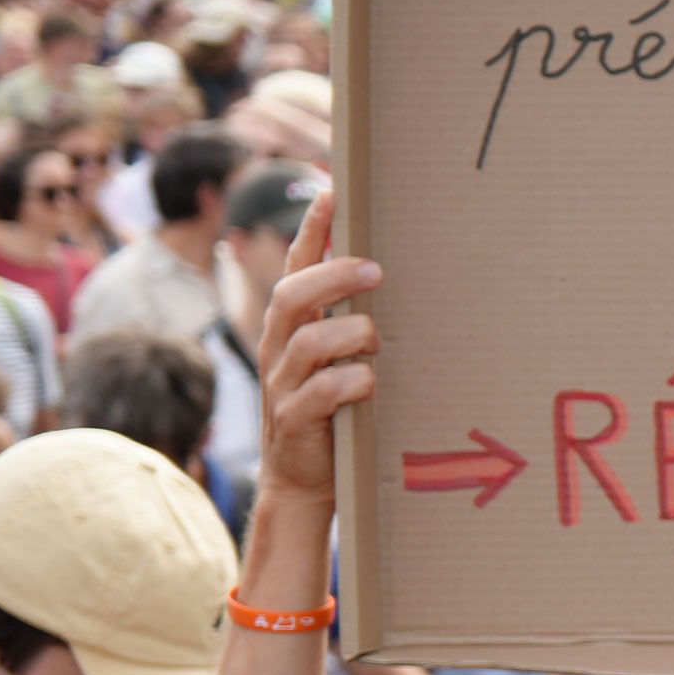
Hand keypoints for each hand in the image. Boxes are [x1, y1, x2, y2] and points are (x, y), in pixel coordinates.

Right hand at [254, 188, 381, 506]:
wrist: (302, 481)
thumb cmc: (332, 410)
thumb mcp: (336, 359)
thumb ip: (352, 321)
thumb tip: (394, 277)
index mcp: (291, 326)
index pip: (295, 268)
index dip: (311, 231)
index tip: (331, 193)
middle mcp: (280, 348)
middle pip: (293, 295)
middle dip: (334, 275)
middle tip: (376, 270)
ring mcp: (283, 384)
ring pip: (308, 342)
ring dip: (351, 334)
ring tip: (377, 341)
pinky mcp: (294, 421)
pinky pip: (319, 393)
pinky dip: (350, 383)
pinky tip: (371, 384)